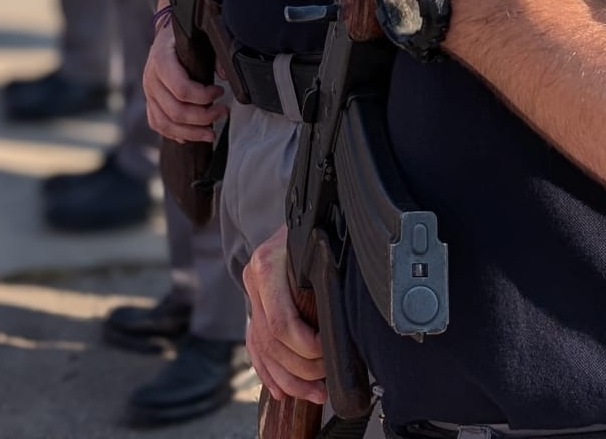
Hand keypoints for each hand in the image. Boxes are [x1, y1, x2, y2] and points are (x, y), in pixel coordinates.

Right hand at [143, 19, 224, 143]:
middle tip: (223, 112)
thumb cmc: (185, 36)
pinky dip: (174, 134)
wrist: (166, 33)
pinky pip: (158, 124)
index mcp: (161, 60)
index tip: (220, 92)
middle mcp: (151, 78)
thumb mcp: (199, 36)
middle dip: (203, 117)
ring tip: (211, 132)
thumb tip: (225, 74)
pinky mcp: (150, 102)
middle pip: (175, 111)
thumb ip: (214, 54)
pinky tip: (190, 136)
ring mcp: (148, 93)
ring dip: (191, 132)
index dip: (204, 96)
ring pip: (166, 124)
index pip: (181, 89)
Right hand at [243, 225, 324, 404]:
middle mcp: (254, 279)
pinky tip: (283, 391)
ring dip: (289, 378)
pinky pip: (255, 347)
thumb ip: (330, 277)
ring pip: (262, 349)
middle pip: (272, 341)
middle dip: (301, 369)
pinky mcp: (253, 306)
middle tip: (324, 382)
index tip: (327, 358)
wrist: (302, 211)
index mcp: (268, 264)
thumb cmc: (318, 229)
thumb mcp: (324, 248)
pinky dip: (269, 373)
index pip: (282, 322)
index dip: (306, 348)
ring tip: (314, 394)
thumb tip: (355, 315)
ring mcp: (250, 294)